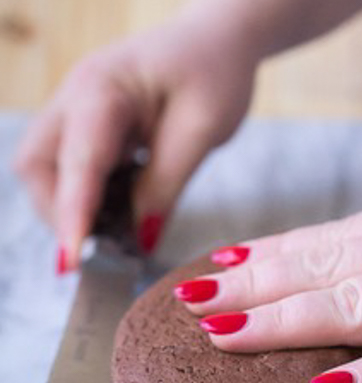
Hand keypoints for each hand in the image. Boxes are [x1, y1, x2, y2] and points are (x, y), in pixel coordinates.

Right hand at [12, 8, 256, 269]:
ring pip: (47, 169)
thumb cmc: (215, 74)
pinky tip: (125, 212)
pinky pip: (71, 168)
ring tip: (118, 235)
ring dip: (73, 208)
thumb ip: (167, 184)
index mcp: (102, 90)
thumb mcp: (202, 131)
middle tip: (104, 251)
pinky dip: (89, 197)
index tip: (73, 261)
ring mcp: (77, 109)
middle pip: (38, 166)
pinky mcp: (89, 124)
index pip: (77, 163)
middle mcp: (76, 96)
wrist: (219, 38)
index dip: (72, 215)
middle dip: (61, 213)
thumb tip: (138, 237)